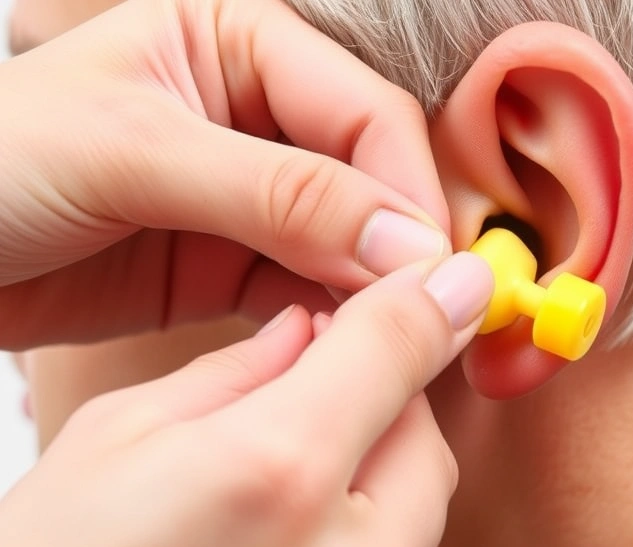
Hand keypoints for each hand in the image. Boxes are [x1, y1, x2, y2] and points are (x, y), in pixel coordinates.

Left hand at [0, 0, 448, 349]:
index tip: (428, 265)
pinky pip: (306, 288)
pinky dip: (328, 319)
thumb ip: (280, 194)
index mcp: (239, 42)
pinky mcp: (230, 263)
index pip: (362, 111)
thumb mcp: (134, 153)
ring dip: (371, 289)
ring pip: (348, 240)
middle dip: (398, 244)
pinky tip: (338, 347)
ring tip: (391, 339)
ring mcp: (250, 195)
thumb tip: (407, 245)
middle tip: (427, 312)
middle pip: (370, 176)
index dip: (404, 187)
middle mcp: (258, 112)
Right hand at [0, 253, 493, 546]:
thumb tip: (312, 327)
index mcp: (275, 473)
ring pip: (422, 511)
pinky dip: (369, 533)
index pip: (394, 349)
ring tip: (291, 475)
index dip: (420, 302)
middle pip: (426, 439)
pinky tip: (297, 531)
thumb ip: (238, 370)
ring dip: (381, 471)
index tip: (434, 283)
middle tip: (321, 390)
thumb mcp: (119, 437)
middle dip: (386, 400)